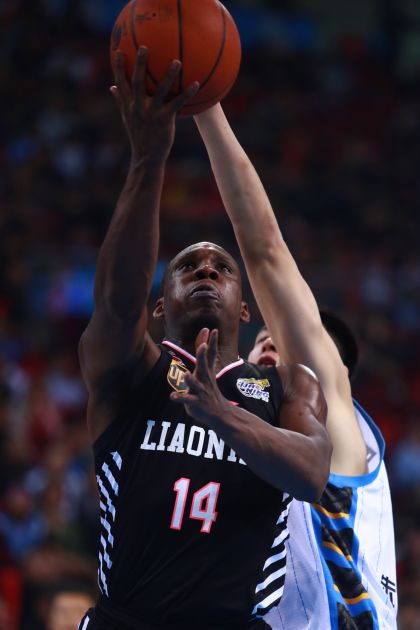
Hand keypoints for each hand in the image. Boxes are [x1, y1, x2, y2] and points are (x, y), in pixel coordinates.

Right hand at [110, 47, 198, 163]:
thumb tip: (111, 86)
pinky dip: (187, 94)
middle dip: (140, 64)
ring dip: (169, 75)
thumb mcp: (126, 118)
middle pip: (138, 82)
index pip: (121, 83)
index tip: (118, 50)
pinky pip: (177, 104)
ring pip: (160, 91)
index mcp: (129, 106)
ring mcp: (151, 114)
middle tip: (144, 47)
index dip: (119, 67)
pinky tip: (196, 84)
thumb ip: (120, 101)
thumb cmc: (138, 136)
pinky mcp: (165, 120)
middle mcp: (138, 108)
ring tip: (177, 61)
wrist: (146, 157)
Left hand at [170, 329, 228, 426]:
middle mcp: (204, 379)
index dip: (213, 343)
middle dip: (202, 356)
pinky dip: (179, 398)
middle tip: (203, 346)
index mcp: (207, 371)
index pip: (211, 355)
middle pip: (204, 366)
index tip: (214, 330)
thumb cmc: (209, 388)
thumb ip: (205, 356)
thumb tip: (205, 339)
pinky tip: (172, 396)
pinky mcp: (195, 402)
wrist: (219, 413)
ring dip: (191, 379)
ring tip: (186, 374)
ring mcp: (200, 391)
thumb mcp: (208, 371)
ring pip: (195, 384)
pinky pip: (187, 400)